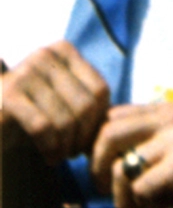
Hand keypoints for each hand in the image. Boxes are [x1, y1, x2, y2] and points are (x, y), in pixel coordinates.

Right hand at [2, 43, 111, 162]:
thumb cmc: (31, 116)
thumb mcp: (63, 100)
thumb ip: (88, 100)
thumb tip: (126, 121)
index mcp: (62, 51)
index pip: (100, 89)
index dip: (99, 120)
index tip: (89, 139)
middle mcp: (44, 55)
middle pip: (86, 104)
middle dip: (83, 136)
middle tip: (74, 153)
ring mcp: (24, 72)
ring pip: (67, 118)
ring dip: (67, 146)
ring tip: (61, 156)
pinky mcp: (7, 95)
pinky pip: (44, 127)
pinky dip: (51, 148)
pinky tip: (48, 156)